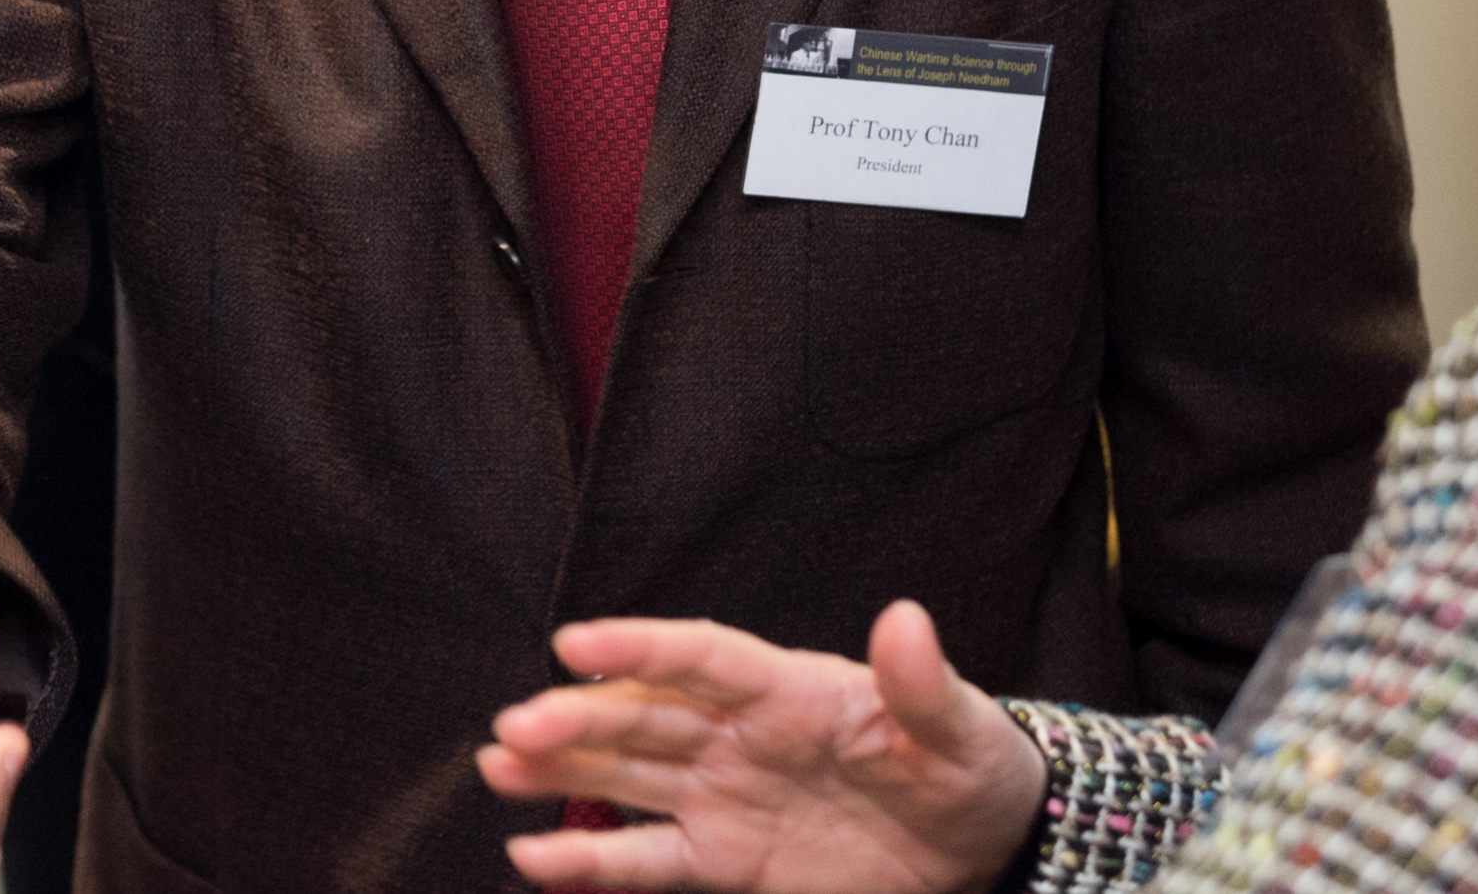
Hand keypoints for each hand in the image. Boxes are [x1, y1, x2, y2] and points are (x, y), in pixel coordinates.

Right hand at [477, 600, 1046, 892]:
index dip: (638, 646)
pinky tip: (532, 855)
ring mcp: (720, 795)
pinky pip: (645, 859)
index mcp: (784, 687)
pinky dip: (587, 858)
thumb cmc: (967, 768)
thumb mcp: (960, 729)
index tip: (574, 643)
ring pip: (624, 775)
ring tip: (498, 767)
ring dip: (560, 768)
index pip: (700, 657)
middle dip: (577, 718)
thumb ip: (923, 683)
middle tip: (517, 727)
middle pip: (643, 716)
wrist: (980, 847)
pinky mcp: (721, 859)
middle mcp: (735, 734)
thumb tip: (906, 619)